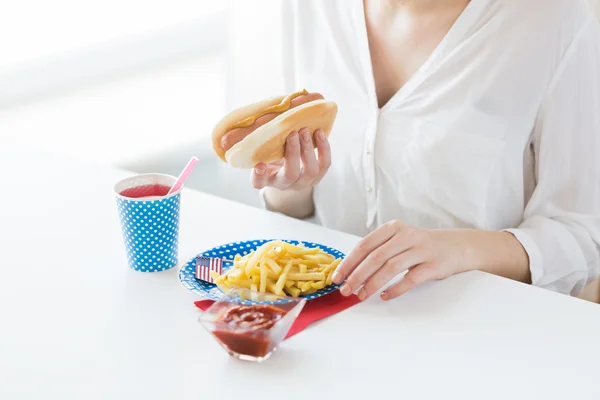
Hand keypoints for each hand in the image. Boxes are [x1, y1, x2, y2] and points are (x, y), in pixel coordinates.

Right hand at [251, 127, 330, 190]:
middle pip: (291, 174)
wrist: (288, 171)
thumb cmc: (272, 157)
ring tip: (305, 131)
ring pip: (311, 171)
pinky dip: (324, 148)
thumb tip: (267, 122)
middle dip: (293, 153)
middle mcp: (284, 184)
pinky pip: (325, 165)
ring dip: (309, 149)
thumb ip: (263, 144)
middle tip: (293, 133)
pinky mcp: (317, 177)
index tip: (260, 165)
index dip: (260, 176)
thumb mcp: (264, 152)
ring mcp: (303, 183)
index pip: (259, 182)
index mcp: (267, 179)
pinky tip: (319, 133)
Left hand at [331, 221, 471, 300]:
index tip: (336, 277)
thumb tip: (348, 270)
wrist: (455, 246)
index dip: (348, 262)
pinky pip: (410, 279)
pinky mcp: (433, 264)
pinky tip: (385, 296)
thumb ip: (377, 250)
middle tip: (345, 290)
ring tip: (361, 296)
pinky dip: (395, 289)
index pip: (364, 245)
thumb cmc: (419, 246)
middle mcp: (406, 235)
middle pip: (375, 257)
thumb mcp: (398, 240)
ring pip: (390, 268)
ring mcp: (421, 249)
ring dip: (372, 284)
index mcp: (393, 228)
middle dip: (357, 276)